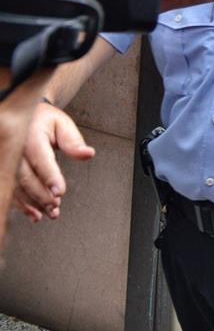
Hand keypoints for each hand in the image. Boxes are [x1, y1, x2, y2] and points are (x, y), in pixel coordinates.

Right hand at [13, 102, 94, 220]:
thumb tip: (88, 154)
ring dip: (32, 203)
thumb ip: (73, 141)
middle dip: (41, 195)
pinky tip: (34, 214)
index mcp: (29, 135)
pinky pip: (8, 188)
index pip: (40, 158)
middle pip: (24, 177)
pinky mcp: (1, 168)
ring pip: (15, 186)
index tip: (59, 192)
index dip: (49, 177)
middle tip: (56, 207)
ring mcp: (3, 159)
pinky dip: (21, 204)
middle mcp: (13, 148)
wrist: (21, 117)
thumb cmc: (44, 120)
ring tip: (49, 213)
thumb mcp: (62, 125)